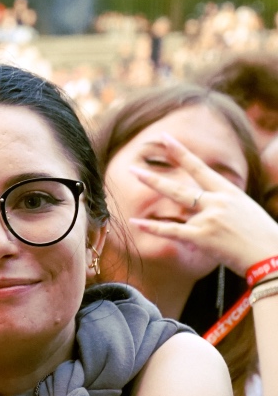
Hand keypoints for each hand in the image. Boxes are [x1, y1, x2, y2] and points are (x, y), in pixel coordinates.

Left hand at [128, 132, 277, 276]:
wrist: (273, 256)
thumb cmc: (263, 238)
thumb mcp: (246, 211)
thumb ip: (224, 205)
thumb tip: (207, 205)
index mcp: (229, 192)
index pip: (200, 168)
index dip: (180, 153)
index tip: (165, 139)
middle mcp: (217, 202)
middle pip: (180, 187)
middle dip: (154, 178)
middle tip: (132, 168)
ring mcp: (209, 219)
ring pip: (176, 208)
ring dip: (154, 197)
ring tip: (134, 182)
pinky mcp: (203, 238)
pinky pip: (172, 231)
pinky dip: (153, 228)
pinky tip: (136, 222)